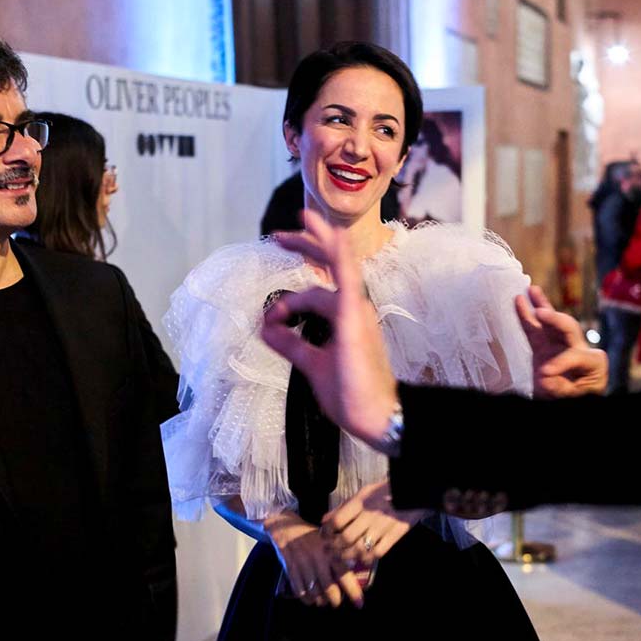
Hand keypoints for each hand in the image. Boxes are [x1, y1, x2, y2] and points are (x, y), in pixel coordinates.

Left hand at [263, 212, 398, 449]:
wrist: (373, 415)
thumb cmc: (351, 392)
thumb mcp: (310, 363)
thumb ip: (290, 343)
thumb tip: (267, 328)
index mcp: (346, 316)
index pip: (319, 288)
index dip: (291, 296)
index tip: (271, 317)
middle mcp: (355, 308)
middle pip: (331, 266)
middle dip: (307, 245)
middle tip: (281, 235)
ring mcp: (357, 311)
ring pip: (337, 267)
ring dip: (317, 245)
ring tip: (300, 224)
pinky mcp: (355, 320)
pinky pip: (348, 280)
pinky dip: (339, 255)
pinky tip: (333, 235)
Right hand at [265, 510, 364, 608]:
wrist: (287, 529)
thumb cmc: (312, 536)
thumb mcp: (329, 540)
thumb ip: (341, 555)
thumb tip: (358, 571)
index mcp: (330, 552)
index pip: (345, 575)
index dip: (353, 592)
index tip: (359, 604)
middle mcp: (318, 560)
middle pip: (330, 589)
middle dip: (335, 600)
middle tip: (336, 602)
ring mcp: (304, 567)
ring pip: (315, 593)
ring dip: (321, 601)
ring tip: (324, 600)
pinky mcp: (292, 571)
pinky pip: (301, 592)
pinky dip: (308, 599)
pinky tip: (311, 598)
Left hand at [321, 479, 425, 568]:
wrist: (412, 493)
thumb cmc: (384, 492)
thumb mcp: (362, 493)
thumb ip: (344, 507)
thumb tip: (325, 519)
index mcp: (360, 502)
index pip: (337, 520)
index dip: (327, 531)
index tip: (325, 535)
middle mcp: (370, 515)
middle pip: (346, 538)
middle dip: (334, 547)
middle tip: (329, 550)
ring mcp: (383, 527)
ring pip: (359, 549)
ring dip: (346, 556)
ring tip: (341, 556)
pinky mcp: (395, 536)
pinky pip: (377, 553)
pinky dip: (365, 559)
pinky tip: (360, 558)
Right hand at [514, 285, 607, 398]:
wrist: (572, 398)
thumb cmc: (578, 396)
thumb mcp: (575, 397)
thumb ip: (562, 387)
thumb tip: (543, 373)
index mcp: (594, 362)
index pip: (576, 356)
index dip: (560, 362)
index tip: (544, 373)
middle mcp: (578, 347)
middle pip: (568, 327)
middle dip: (554, 319)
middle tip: (541, 314)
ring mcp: (560, 345)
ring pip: (551, 322)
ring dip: (541, 306)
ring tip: (531, 290)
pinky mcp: (545, 346)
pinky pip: (535, 330)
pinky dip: (527, 315)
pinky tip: (520, 300)